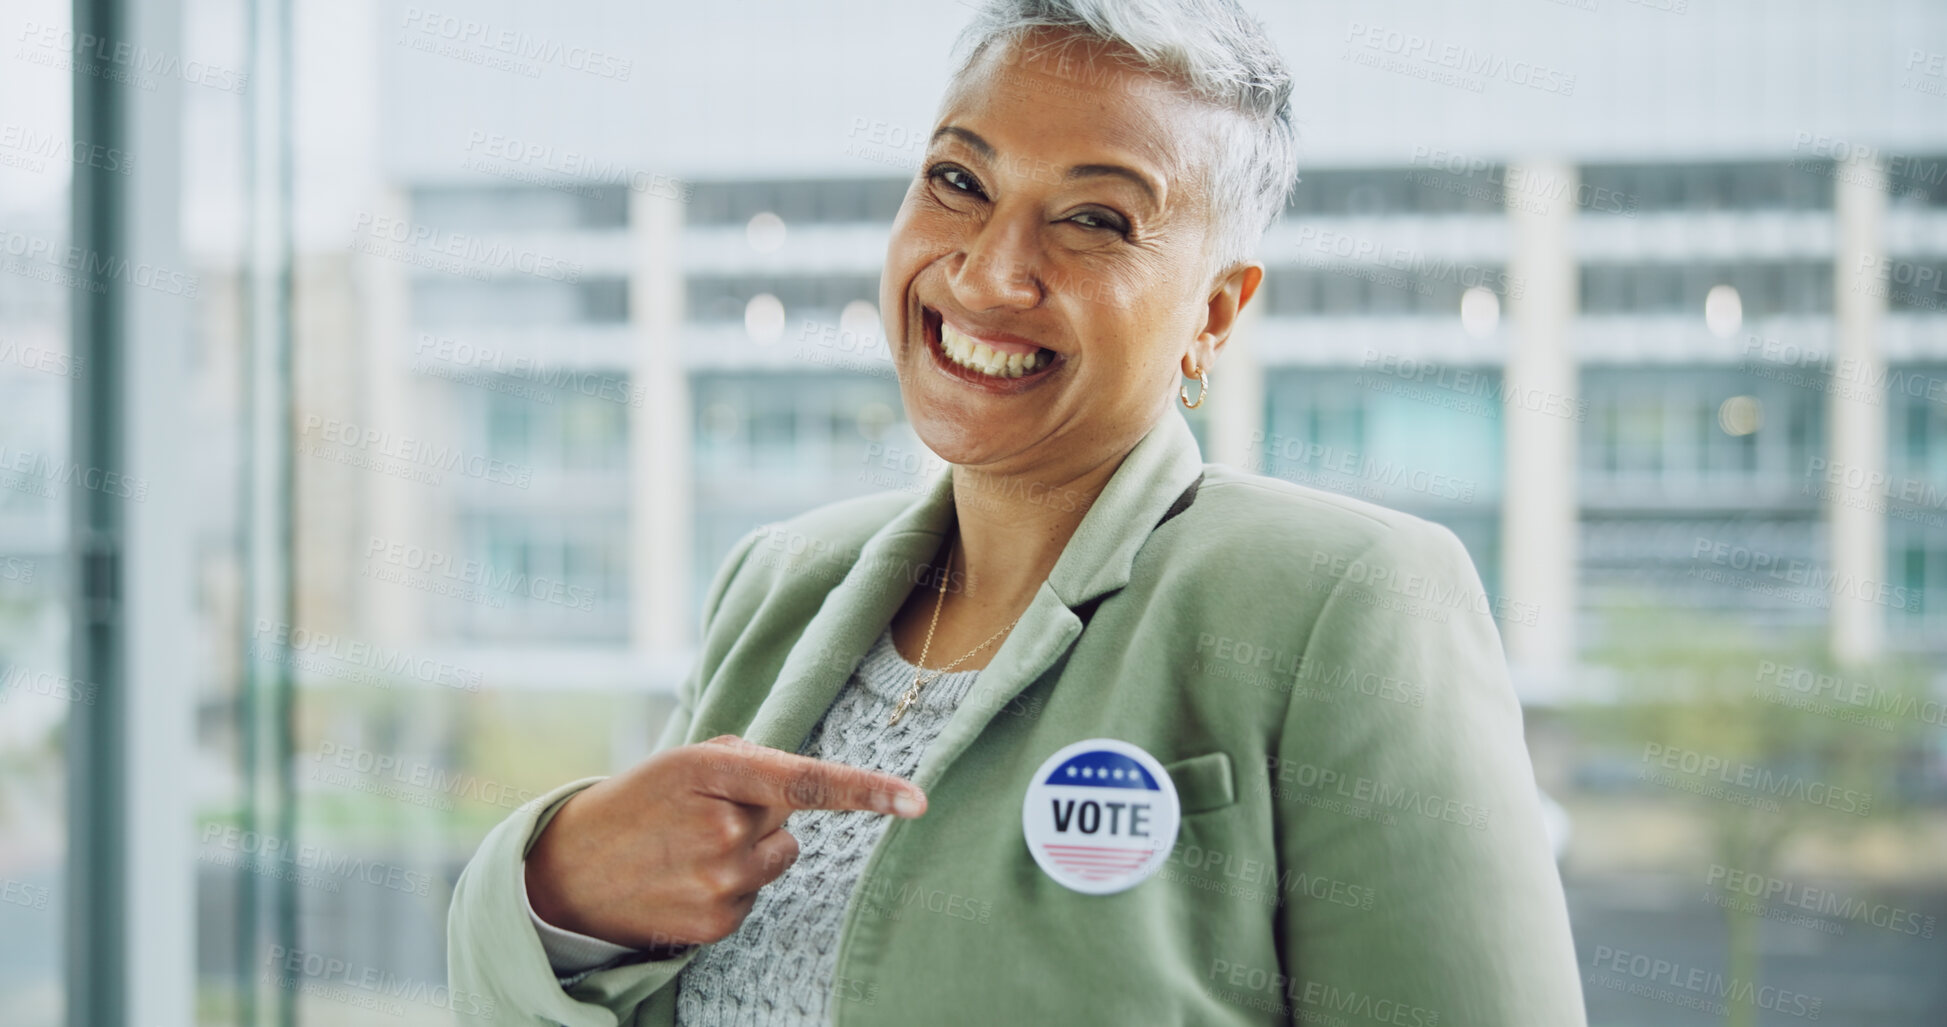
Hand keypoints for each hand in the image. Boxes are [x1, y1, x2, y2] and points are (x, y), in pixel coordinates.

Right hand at [524, 734, 927, 950]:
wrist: (570, 871)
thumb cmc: (639, 804)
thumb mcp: (685, 761)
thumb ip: (749, 760)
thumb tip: (803, 783)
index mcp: (712, 770)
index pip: (806, 781)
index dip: (868, 791)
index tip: (916, 801)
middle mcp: (721, 826)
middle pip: (790, 820)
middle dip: (760, 814)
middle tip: (702, 817)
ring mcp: (719, 880)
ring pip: (779, 858)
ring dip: (749, 851)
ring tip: (692, 850)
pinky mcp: (716, 923)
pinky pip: (755, 896)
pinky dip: (730, 887)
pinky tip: (687, 881)